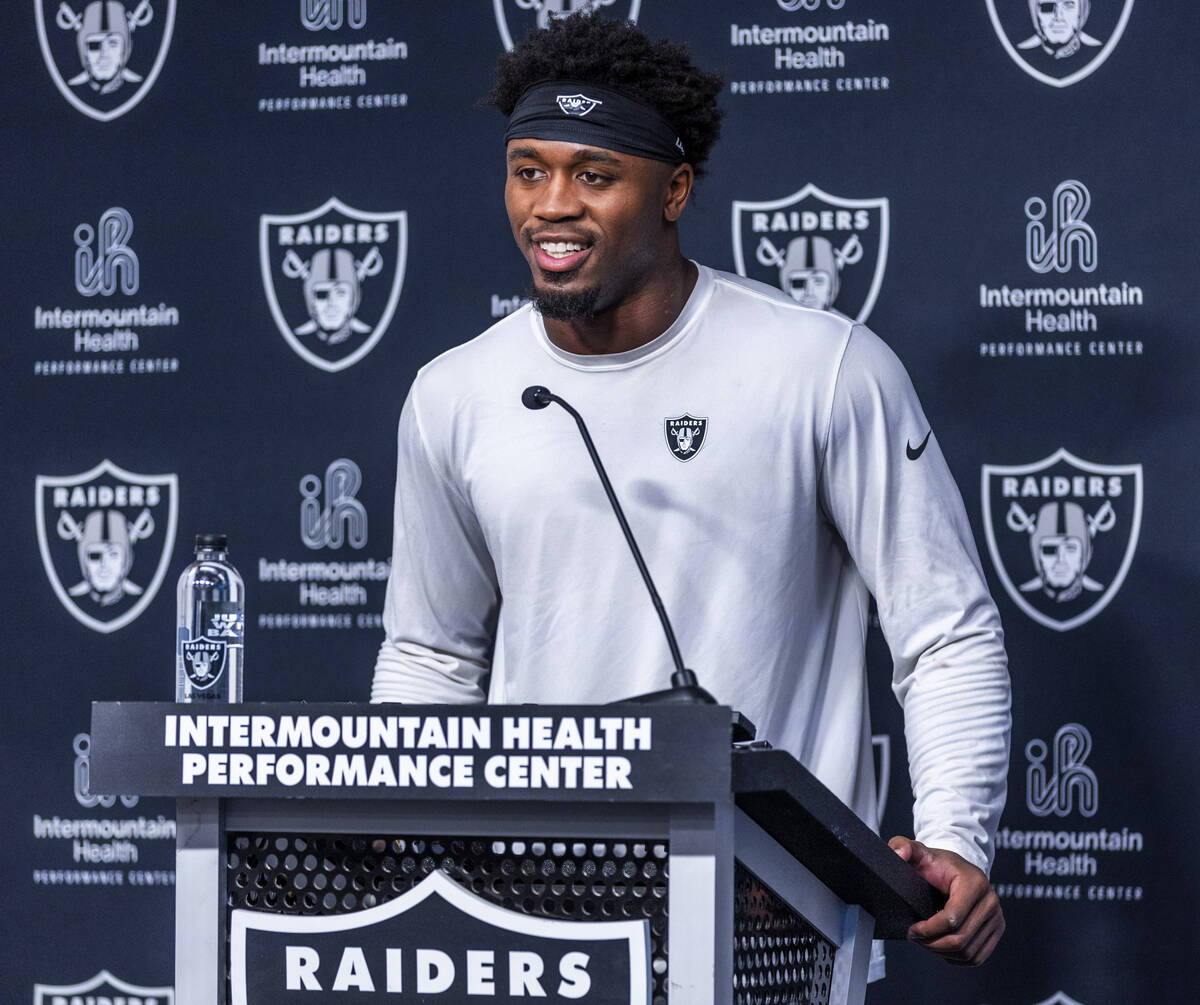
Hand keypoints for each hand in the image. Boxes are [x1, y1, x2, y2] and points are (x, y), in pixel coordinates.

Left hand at [888, 836, 1004, 965]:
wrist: (958, 869)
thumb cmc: (938, 863)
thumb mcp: (918, 852)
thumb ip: (903, 846)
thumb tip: (898, 854)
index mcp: (974, 883)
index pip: (952, 919)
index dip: (928, 930)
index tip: (912, 929)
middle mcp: (990, 901)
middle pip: (960, 939)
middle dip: (932, 944)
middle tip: (915, 938)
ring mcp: (997, 917)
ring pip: (968, 952)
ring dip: (943, 953)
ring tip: (925, 942)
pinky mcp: (997, 930)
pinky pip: (977, 957)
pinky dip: (957, 958)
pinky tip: (941, 947)